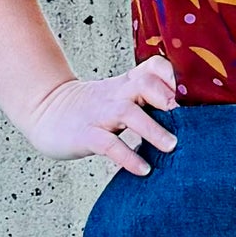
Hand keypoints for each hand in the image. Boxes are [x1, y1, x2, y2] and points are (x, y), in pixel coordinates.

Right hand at [22, 57, 178, 173]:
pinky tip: (143, 169)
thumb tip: (186, 114)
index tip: (190, 94)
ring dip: (152, 129)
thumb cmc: (91, 109)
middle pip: (142, 83)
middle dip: (164, 96)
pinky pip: (107, 144)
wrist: (45, 112)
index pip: (151, 67)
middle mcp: (114, 95)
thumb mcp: (118, 96)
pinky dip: (127, 157)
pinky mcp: (84, 135)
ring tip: (171, 146)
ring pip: (127, 112)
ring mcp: (98, 114)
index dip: (170, 75)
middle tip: (185, 117)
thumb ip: (146, 98)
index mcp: (125, 85)